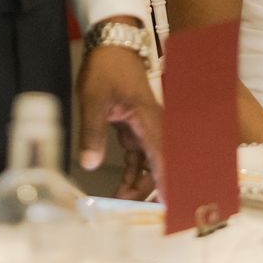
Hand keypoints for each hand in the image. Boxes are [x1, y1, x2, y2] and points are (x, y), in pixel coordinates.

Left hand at [74, 27, 163, 199]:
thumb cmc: (105, 69)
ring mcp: (145, 129)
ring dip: (141, 186)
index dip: (169, 183)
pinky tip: (121, 190)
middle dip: (156, 192)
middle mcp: (152, 127)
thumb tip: (89, 165)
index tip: (173, 206)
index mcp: (148, 120)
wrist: (111, 46)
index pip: (164, 157)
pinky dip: (133, 175)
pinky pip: (140, 159)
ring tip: (121, 205)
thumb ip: (92, 132)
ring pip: (151, 166)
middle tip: (145, 216)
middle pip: (162, 166)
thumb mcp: (93, 99)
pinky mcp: (135, 131)